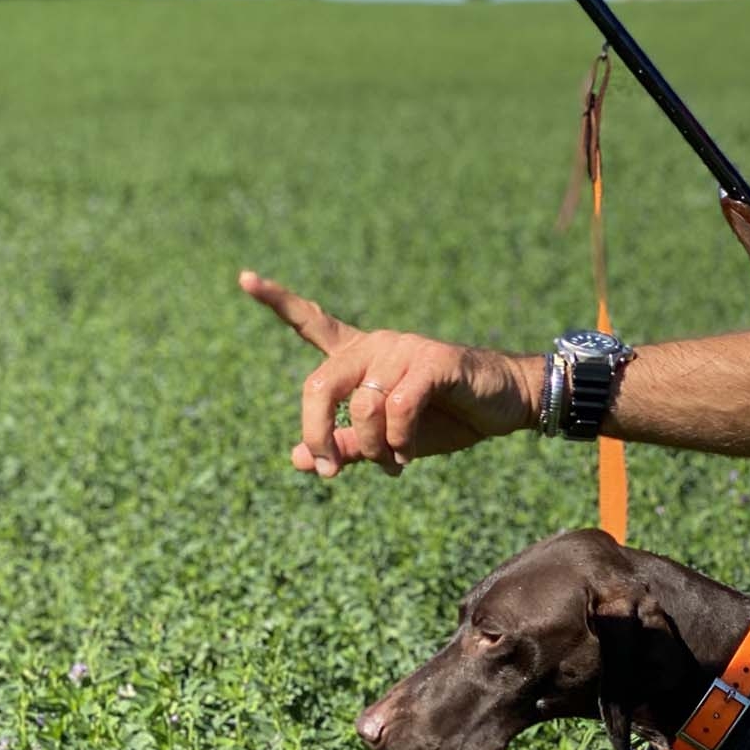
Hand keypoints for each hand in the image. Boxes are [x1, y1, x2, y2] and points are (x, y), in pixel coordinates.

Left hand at [240, 270, 542, 477]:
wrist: (505, 406)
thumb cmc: (446, 418)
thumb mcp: (388, 442)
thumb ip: (347, 446)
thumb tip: (299, 459)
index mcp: (362, 357)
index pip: (313, 323)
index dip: (277, 301)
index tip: (244, 278)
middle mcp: (376, 346)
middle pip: (318, 386)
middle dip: (316, 434)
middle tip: (329, 471)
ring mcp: (404, 350)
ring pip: (361, 406)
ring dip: (372, 448)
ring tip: (392, 465)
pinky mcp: (432, 362)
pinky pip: (396, 408)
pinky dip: (398, 441)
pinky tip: (407, 453)